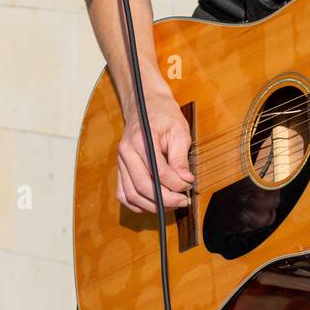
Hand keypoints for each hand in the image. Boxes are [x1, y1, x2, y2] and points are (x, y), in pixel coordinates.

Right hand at [117, 85, 193, 213]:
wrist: (145, 103)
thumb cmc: (164, 115)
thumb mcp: (179, 131)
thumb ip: (181, 158)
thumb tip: (186, 180)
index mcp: (142, 140)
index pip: (159, 172)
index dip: (176, 184)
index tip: (189, 185)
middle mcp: (127, 152)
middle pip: (143, 187)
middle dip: (166, 199)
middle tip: (183, 201)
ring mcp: (120, 161)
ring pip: (131, 195)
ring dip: (152, 206)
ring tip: (171, 204)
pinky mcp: (120, 168)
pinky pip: (123, 194)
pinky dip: (137, 204)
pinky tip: (153, 203)